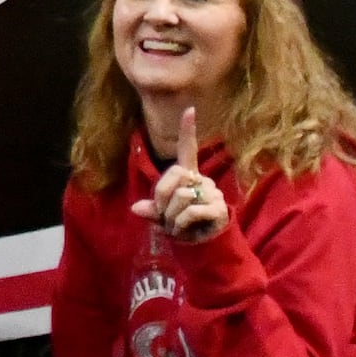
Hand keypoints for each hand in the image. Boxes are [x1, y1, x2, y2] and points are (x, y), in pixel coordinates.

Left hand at [133, 104, 227, 240]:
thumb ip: (151, 210)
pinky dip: (181, 225)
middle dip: (162, 198)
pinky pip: (190, 212)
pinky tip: (186, 231)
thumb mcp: (161, 217)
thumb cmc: (182, 227)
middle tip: (165, 216)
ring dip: (172, 217)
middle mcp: (202, 180)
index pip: (188, 150)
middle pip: (175, 175)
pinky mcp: (219, 208)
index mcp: (188, 176)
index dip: (188, 130)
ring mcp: (212, 193)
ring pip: (182, 197)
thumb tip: (136, 208)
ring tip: (178, 226)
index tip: (190, 109)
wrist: (203, 247)